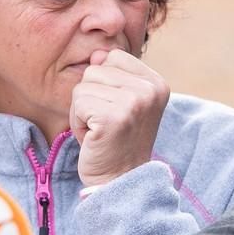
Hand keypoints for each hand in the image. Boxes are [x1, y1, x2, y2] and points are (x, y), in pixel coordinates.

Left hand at [69, 49, 168, 186]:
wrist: (121, 181)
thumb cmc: (116, 140)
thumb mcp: (121, 102)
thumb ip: (112, 75)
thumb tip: (97, 53)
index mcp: (156, 82)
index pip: (112, 57)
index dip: (104, 83)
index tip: (115, 109)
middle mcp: (150, 89)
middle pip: (94, 70)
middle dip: (89, 97)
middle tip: (104, 123)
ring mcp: (134, 102)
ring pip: (82, 86)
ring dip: (81, 111)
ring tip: (99, 130)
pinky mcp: (114, 117)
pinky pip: (77, 103)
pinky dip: (77, 123)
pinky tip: (93, 138)